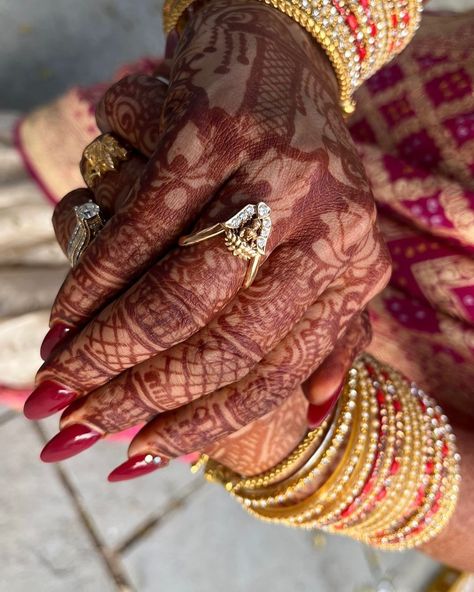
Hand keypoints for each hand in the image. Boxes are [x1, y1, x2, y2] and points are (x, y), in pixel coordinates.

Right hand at [26, 0, 389, 475]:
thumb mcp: (336, 253)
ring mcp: (270, 177)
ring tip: (61, 378)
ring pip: (177, 292)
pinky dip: (95, 277)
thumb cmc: (303, 174)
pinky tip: (67, 313)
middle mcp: (324, 228)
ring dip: (109, 346)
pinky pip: (141, 224)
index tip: (139, 453)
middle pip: (222, 343)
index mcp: (351, 267)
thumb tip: (314, 408)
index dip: (201, 423)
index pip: (273, 372)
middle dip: (140, 393)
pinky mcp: (212, 132)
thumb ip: (335, 331)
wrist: (285, 59)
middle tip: (81, 421)